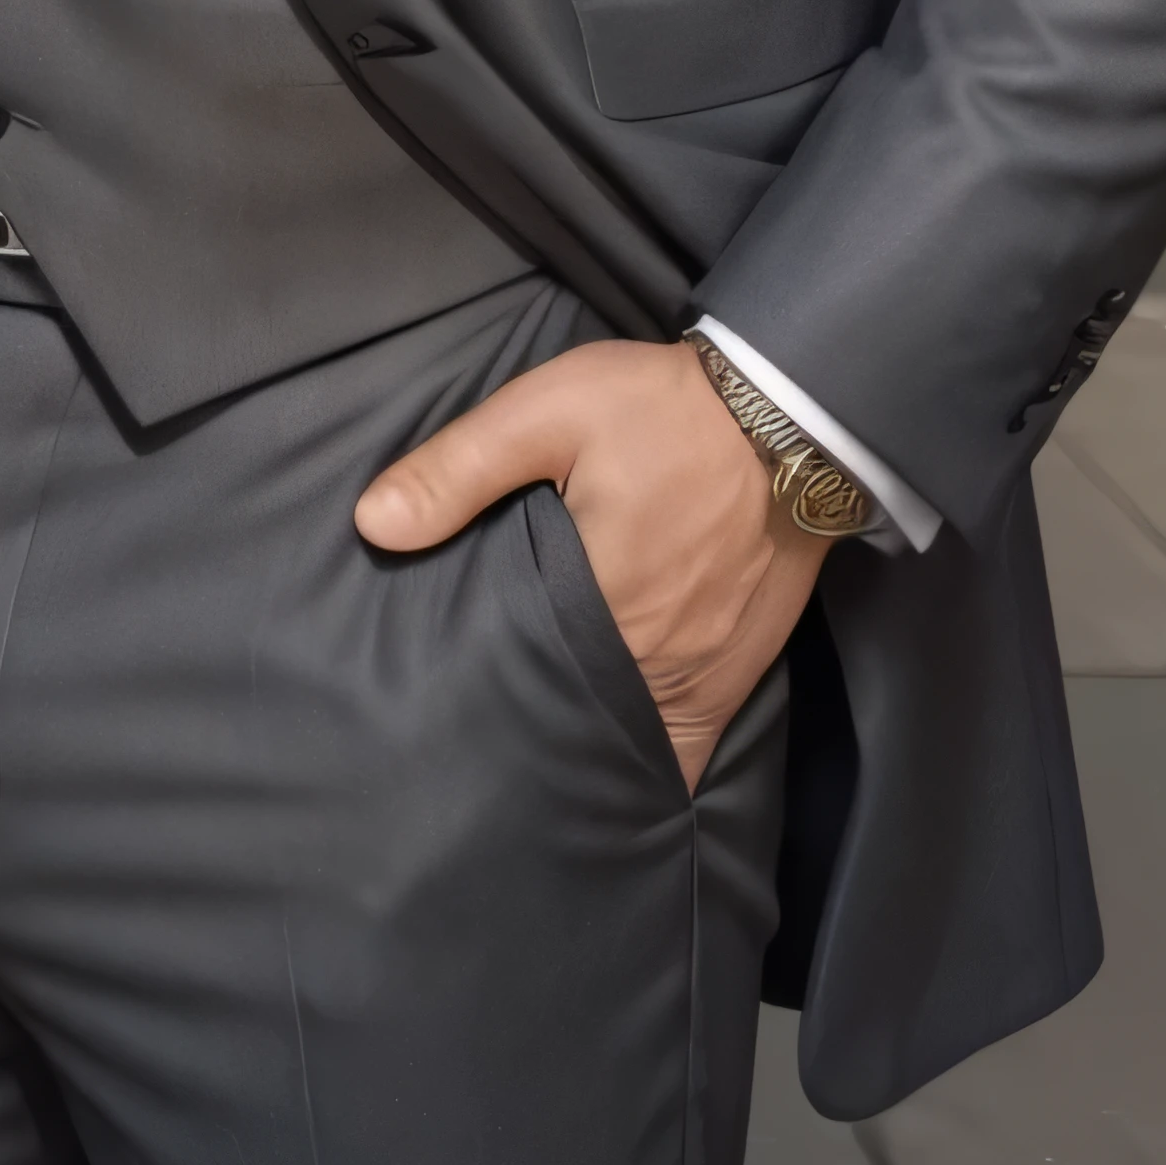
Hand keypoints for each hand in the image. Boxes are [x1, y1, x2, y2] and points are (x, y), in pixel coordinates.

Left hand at [353, 339, 827, 788]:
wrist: (791, 408)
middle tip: (491, 750)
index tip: (460, 736)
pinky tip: (622, 740)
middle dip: (543, 746)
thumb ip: (458, 470)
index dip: (497, 727)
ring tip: (547, 755)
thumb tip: (374, 524)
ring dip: (600, 751)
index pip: (534, 703)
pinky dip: (661, 747)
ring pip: (646, 748)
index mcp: (603, 612)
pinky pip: (698, 736)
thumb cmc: (664, 410)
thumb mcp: (545, 413)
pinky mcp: (747, 662)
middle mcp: (662, 664)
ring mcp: (713, 672)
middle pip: (590, 737)